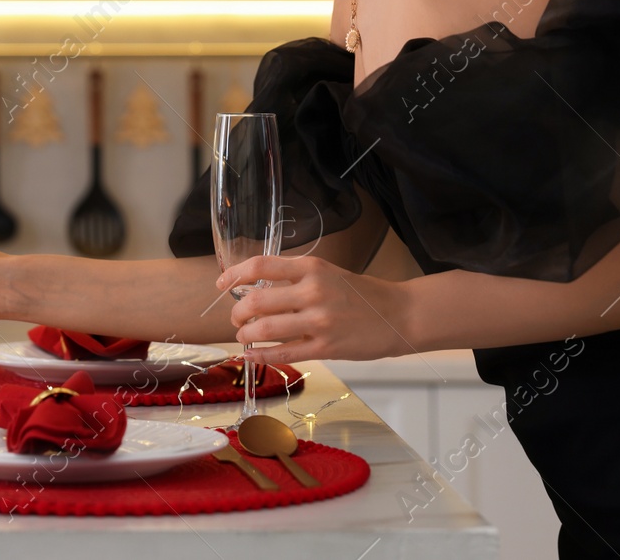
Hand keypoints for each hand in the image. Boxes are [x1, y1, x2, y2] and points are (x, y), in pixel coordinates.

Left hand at [217, 255, 412, 362]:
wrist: (399, 314)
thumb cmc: (361, 294)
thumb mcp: (327, 272)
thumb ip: (294, 278)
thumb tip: (255, 288)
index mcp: (312, 267)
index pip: (260, 265)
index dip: (234, 275)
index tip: (221, 284)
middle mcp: (313, 291)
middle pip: (256, 300)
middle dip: (236, 313)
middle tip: (235, 319)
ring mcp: (319, 320)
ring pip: (265, 328)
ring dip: (245, 335)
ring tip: (243, 337)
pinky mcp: (326, 347)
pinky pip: (283, 352)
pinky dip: (261, 355)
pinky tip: (252, 355)